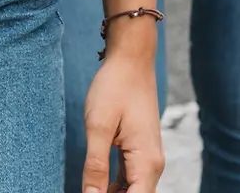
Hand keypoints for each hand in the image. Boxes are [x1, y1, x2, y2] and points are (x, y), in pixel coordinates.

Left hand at [82, 44, 163, 191]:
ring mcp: (148, 157)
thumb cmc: (115, 87)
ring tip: (90, 189)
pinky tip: (98, 184)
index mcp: (146, 163)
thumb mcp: (98, 125)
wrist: (131, 59)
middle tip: (87, 190)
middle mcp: (152, 165)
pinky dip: (116, 185)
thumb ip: (95, 165)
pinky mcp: (140, 149)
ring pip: (133, 190)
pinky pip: (130, 177)